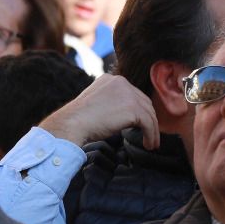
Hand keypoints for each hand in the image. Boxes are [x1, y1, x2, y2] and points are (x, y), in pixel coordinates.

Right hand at [40, 74, 160, 149]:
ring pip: (149, 114)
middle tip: (148, 134)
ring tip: (150, 143)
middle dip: (148, 119)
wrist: (72, 123)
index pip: (133, 94)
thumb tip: (123, 113)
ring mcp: (128, 94)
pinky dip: (151, 135)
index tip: (140, 123)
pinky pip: (149, 124)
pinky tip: (148, 144)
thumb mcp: (96, 102)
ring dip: (152, 130)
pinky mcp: (133, 109)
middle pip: (144, 102)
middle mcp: (121, 82)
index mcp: (111, 79)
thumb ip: (110, 101)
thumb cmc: (79, 118)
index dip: (139, 110)